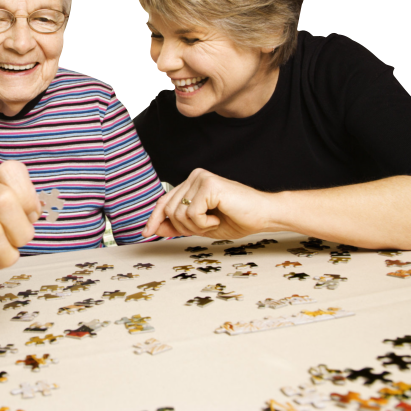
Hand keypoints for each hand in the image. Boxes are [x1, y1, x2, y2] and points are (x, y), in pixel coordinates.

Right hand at [0, 161, 41, 272]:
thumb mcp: (2, 207)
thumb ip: (23, 205)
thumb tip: (37, 210)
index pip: (12, 171)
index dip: (27, 196)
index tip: (29, 214)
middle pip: (3, 201)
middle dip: (20, 229)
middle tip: (18, 239)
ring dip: (6, 252)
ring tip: (2, 253)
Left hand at [142, 169, 272, 239]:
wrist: (264, 216)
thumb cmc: (237, 219)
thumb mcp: (201, 227)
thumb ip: (178, 225)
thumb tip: (153, 229)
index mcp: (192, 183)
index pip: (165, 201)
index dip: (154, 218)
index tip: (146, 233)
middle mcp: (194, 176)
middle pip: (168, 210)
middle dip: (183, 227)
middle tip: (207, 227)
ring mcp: (201, 178)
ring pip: (178, 213)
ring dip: (196, 226)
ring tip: (215, 221)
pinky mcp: (209, 184)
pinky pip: (192, 213)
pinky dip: (204, 223)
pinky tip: (218, 218)